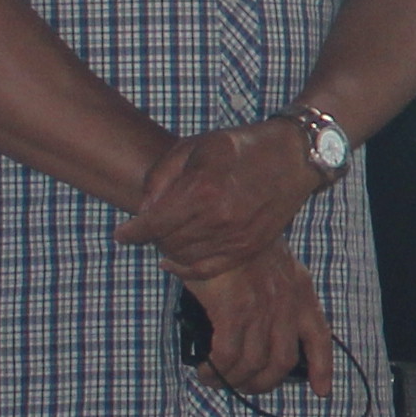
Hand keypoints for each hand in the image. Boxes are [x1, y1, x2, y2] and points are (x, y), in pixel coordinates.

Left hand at [119, 118, 320, 276]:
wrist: (294, 156)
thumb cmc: (240, 147)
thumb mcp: (195, 146)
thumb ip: (162, 176)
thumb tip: (144, 210)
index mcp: (202, 188)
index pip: (153, 224)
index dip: (131, 232)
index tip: (121, 235)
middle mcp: (219, 217)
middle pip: (166, 241)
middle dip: (152, 235)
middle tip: (151, 225)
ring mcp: (237, 236)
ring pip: (184, 257)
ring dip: (169, 248)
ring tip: (168, 234)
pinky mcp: (249, 248)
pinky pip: (208, 270)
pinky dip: (186, 270)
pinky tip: (174, 262)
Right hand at [180, 247, 338, 398]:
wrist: (216, 219)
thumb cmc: (238, 243)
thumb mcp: (275, 263)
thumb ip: (280, 292)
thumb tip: (267, 328)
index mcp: (300, 291)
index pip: (320, 336)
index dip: (322, 367)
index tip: (322, 390)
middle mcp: (287, 304)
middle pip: (282, 362)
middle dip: (261, 383)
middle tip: (242, 385)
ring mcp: (262, 308)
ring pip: (253, 365)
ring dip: (233, 381)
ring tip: (215, 379)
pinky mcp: (234, 310)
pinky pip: (228, 357)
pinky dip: (216, 371)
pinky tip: (206, 370)